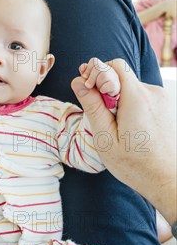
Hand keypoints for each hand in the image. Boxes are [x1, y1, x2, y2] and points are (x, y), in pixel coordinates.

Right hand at [71, 58, 176, 224]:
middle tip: (100, 116)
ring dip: (118, 100)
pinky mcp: (165, 106)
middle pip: (122, 76)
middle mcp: (152, 93)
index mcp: (136, 98)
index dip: (96, 74)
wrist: (167, 179)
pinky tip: (130, 129)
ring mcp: (161, 99)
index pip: (114, 66)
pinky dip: (130, 106)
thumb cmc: (135, 165)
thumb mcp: (105, 138)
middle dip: (106, 90)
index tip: (87, 92)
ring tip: (117, 128)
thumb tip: (78, 81)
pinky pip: (141, 97)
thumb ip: (93, 107)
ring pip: (131, 87)